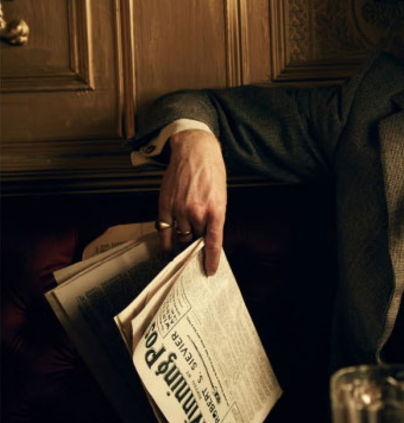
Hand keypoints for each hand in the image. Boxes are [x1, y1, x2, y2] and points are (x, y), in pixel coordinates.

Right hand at [158, 130, 226, 274]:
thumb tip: (208, 237)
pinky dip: (165, 242)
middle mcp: (197, 213)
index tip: (209, 271)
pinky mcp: (165, 205)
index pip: (213, 243)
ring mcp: (179, 210)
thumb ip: (215, 217)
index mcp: (215, 211)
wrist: (196, 151)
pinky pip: (163, 230)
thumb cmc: (212, 172)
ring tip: (184, 247)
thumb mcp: (221, 196)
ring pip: (180, 236)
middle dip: (196, 247)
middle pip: (196, 240)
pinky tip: (166, 249)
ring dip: (183, 242)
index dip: (211, 260)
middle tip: (195, 254)